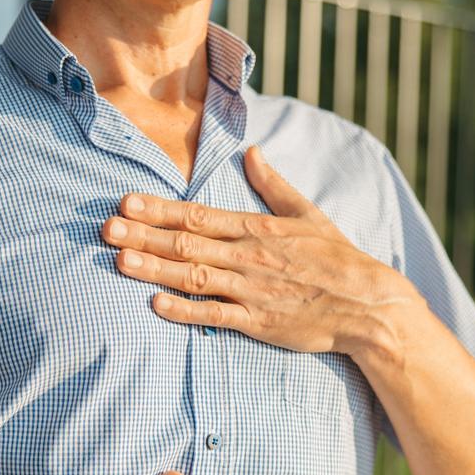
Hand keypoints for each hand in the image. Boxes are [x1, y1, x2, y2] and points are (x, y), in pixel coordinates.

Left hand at [100, 145, 412, 357]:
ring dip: (154, 269)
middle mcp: (250, 255)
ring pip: (194, 277)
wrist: (368, 304)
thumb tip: (253, 152)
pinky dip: (185, 311)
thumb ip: (274, 185)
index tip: (127, 201)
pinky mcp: (259, 322)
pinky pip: (216, 316)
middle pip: (187, 243)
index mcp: (258, 227)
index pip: (199, 215)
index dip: (159, 209)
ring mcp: (252, 290)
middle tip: (105, 228)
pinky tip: (156, 305)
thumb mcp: (309, 214)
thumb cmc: (338, 259)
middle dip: (143, 235)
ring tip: (119, 261)